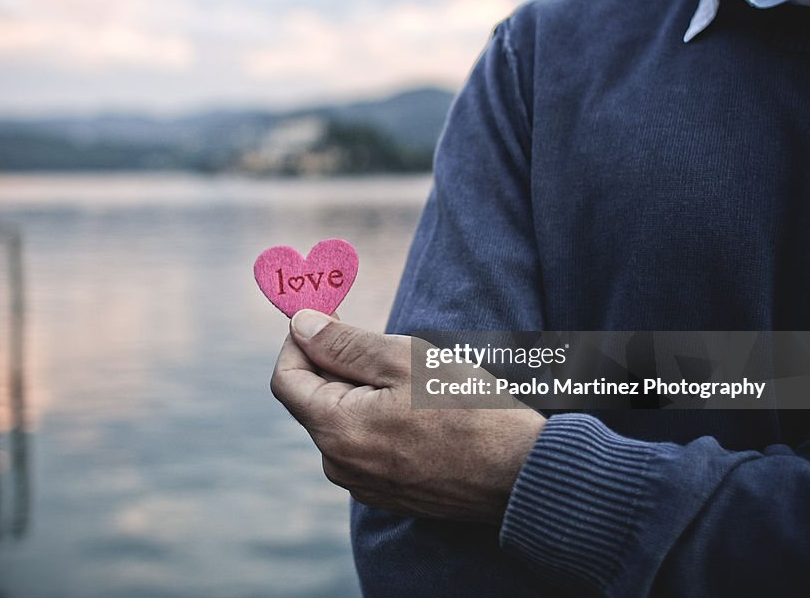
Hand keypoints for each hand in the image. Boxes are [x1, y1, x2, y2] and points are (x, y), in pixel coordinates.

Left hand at [271, 309, 545, 523]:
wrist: (523, 473)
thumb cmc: (468, 409)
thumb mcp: (404, 360)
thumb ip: (344, 344)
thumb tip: (300, 324)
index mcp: (336, 431)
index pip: (286, 379)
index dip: (298, 341)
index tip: (324, 316)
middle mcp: (340, 465)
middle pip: (314, 401)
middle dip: (336, 366)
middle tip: (380, 344)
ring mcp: (364, 485)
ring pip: (342, 423)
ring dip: (360, 394)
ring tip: (410, 381)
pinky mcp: (389, 493)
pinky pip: (365, 447)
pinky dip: (378, 420)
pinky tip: (419, 411)